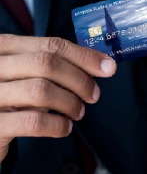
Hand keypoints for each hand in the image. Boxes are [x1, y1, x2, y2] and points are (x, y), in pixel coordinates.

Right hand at [0, 34, 115, 161]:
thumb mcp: (27, 72)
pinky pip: (33, 122)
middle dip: (79, 80)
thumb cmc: (11, 94)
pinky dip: (57, 125)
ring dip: (70, 102)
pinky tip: (65, 127)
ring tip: (78, 112)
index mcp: (5, 47)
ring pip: (41, 90)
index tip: (109, 67)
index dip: (84, 56)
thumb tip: (102, 64)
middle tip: (94, 95)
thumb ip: (55, 64)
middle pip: (47, 63)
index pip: (52, 45)